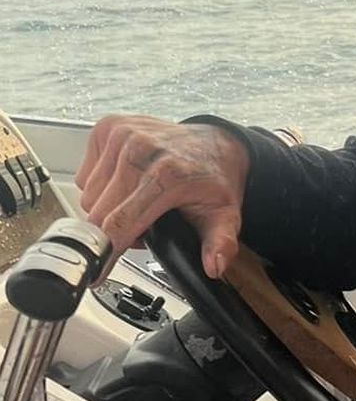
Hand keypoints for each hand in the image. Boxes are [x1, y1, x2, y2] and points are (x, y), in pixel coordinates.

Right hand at [75, 115, 250, 278]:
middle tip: (141, 224)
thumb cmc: (214, 179)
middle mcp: (142, 150)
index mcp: (168, 174)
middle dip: (113, 230)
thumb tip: (214, 266)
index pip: (119, 224)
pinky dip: (100, 185)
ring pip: (89, 197)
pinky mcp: (109, 127)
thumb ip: (220, 243)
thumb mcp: (225, 215)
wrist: (216, 143)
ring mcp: (123, 135)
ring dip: (106, 207)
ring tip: (135, 201)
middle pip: (99, 214)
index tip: (97, 273)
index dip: (105, 253)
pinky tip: (125, 180)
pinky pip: (85, 175)